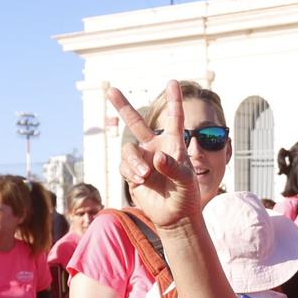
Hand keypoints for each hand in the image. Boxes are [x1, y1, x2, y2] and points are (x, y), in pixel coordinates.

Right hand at [114, 81, 201, 232]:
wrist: (175, 216)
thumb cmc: (186, 195)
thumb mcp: (186, 180)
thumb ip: (173, 167)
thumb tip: (156, 158)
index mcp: (173, 144)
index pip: (174, 118)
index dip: (174, 100)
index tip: (173, 82)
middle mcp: (155, 148)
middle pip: (136, 122)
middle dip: (123, 106)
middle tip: (111, 89)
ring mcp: (142, 160)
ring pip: (128, 150)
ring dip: (134, 162)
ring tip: (145, 176)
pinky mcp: (132, 173)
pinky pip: (124, 166)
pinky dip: (130, 172)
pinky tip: (140, 180)